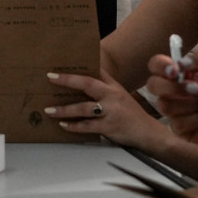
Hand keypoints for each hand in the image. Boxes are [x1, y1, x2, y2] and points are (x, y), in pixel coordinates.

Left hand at [44, 70, 174, 150]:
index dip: (79, 66)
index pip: (95, 71)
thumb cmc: (131, 113)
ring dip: (65, 109)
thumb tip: (88, 73)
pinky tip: (63, 125)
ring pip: (84, 108)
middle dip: (68, 80)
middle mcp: (112, 96)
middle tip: (51, 78)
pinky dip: (74, 126)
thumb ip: (105, 84)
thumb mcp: (120, 94)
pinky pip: (87, 126)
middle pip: (88, 84)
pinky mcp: (109, 126)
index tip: (62, 64)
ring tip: (50, 110)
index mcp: (113, 86)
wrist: (147, 132)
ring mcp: (110, 111)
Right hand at [145, 49, 197, 150]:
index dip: (160, 66)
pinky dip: (193, 120)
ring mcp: (176, 111)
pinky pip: (176, 123)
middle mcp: (175, 91)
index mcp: (182, 74)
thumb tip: (181, 62)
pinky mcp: (180, 130)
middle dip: (172, 87)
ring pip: (163, 104)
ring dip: (186, 104)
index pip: (157, 65)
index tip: (175, 70)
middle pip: (152, 84)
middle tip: (196, 89)